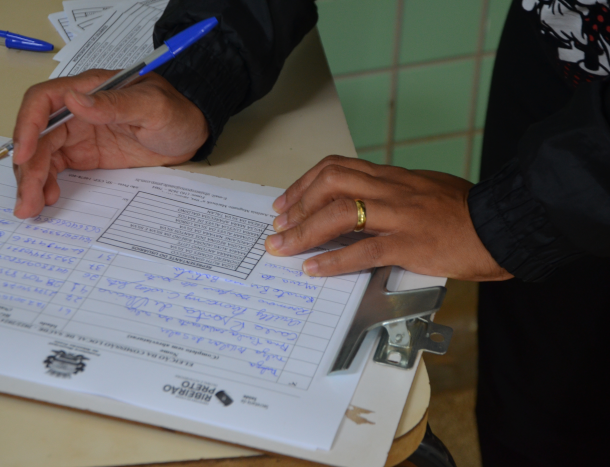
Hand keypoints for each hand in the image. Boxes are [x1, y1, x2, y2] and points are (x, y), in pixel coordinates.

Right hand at [11, 69, 208, 218]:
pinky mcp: (85, 154)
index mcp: (88, 90)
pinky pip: (56, 168)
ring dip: (31, 181)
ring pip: (42, 155)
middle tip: (26, 198)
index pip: (43, 101)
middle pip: (36, 136)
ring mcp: (78, 134)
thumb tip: (75, 100)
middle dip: (27, 167)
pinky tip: (46, 198)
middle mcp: (77, 111)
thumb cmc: (177, 111)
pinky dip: (46, 183)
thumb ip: (115, 103)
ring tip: (29, 208)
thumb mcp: (152, 106)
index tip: (23, 154)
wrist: (192, 131)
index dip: (27, 126)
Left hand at [265, 155, 512, 280]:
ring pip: (341, 214)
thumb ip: (392, 196)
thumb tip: (363, 208)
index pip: (338, 168)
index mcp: (393, 177)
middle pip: (331, 183)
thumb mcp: (424, 191)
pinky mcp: (412, 244)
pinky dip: (334, 261)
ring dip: (304, 232)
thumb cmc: (466, 211)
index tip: (286, 202)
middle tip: (279, 225)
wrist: (505, 224)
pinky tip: (314, 270)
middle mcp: (392, 190)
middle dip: (297, 203)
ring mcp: (401, 216)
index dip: (305, 183)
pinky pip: (365, 250)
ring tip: (283, 247)